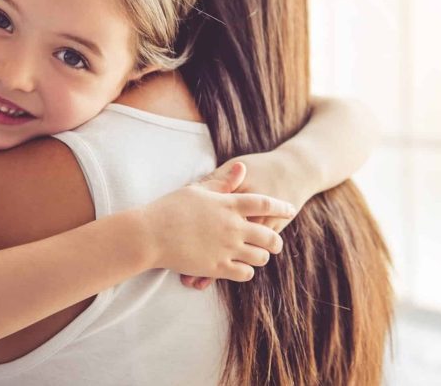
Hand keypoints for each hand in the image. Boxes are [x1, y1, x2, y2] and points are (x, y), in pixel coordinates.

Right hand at [142, 161, 294, 282]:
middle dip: (276, 239)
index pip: (264, 203)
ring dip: (261, 256)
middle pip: (269, 235)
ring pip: (260, 257)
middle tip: (275, 242)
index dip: (281, 206)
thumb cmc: (170, 207)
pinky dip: (246, 271)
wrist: (150, 234)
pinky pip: (245, 273)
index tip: (291, 209)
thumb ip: (223, 182)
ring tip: (257, 255)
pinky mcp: (217, 267)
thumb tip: (242, 168)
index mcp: (228, 204)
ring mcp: (226, 248)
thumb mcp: (198, 189)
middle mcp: (232, 226)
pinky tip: (240, 267)